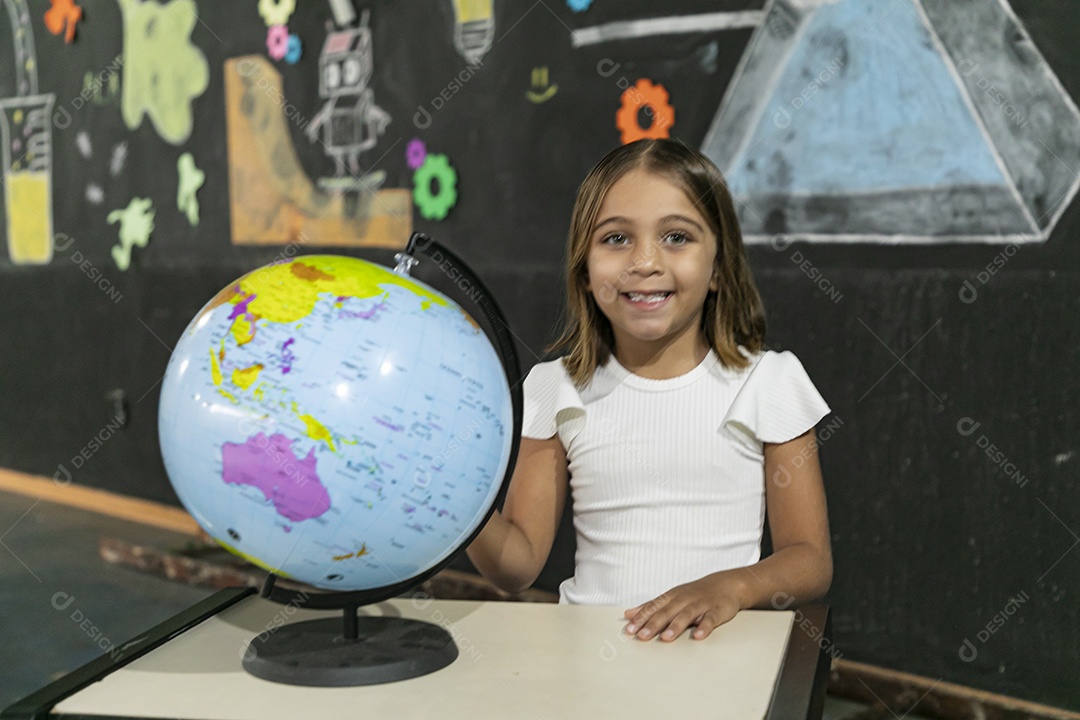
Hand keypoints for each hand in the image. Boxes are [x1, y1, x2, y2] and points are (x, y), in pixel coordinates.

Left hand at [623, 573, 742, 641]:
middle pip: (667, 612)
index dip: (641, 618)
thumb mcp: (671, 597)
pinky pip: (710, 619)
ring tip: (666, 638)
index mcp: (671, 597)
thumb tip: (628, 614)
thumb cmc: (694, 594)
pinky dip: (704, 627)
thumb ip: (651, 606)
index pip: (653, 607)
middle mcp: (684, 599)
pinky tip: (698, 636)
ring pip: (686, 615)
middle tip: (642, 636)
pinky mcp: (716, 611)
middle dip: (654, 624)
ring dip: (676, 626)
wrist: (725, 585)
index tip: (629, 630)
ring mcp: (700, 604)